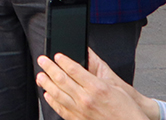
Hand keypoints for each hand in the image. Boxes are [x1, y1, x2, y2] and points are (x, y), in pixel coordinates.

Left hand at [35, 49, 153, 119]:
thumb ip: (98, 70)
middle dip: (49, 68)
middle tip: (42, 60)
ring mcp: (81, 111)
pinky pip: (60, 109)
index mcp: (97, 87)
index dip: (62, 60)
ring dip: (46, 83)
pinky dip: (51, 101)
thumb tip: (86, 54)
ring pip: (57, 94)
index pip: (73, 69)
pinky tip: (47, 94)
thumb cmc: (126, 107)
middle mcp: (86, 99)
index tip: (56, 55)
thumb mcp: (114, 84)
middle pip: (61, 79)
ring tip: (40, 76)